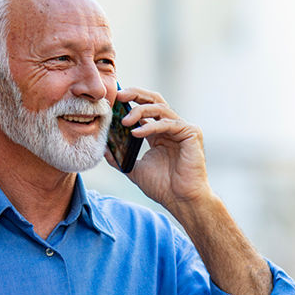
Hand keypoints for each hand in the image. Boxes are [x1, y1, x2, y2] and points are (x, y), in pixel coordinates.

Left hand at [105, 87, 212, 211]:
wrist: (181, 200)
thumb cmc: (162, 187)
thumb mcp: (133, 169)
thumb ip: (119, 157)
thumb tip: (102, 148)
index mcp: (158, 133)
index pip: (144, 109)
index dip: (129, 103)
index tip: (112, 102)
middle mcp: (171, 127)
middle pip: (154, 100)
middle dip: (136, 94)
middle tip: (119, 95)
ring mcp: (182, 129)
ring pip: (160, 108)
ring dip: (140, 111)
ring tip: (124, 121)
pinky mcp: (191, 133)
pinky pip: (168, 123)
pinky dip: (151, 126)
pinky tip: (136, 132)